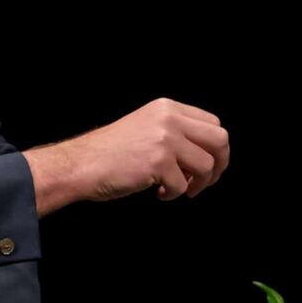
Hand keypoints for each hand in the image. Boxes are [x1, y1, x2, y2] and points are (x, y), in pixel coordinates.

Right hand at [25, 99, 229, 212]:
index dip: (215, 148)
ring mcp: (165, 138)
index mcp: (168, 108)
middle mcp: (169, 118)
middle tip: (204, 181)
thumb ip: (176, 132)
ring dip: (196, 184)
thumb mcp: (147, 127)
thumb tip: (208, 154)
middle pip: (220, 140)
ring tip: (178, 189)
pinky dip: (172, 194)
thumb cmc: (111, 152)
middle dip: (219, 165)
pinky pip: (183, 185)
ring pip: (206, 165)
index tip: (208, 165)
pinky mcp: (159, 161)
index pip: (213, 123)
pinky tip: (157, 192)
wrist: (82, 163)